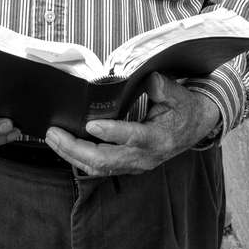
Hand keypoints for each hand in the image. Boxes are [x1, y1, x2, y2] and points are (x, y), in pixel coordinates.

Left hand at [44, 74, 218, 176]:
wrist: (195, 127)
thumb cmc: (183, 107)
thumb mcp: (177, 94)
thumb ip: (163, 87)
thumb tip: (148, 80)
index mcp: (158, 137)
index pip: (133, 138)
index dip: (112, 133)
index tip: (90, 125)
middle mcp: (145, 157)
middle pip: (107, 159)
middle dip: (77, 148)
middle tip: (54, 132)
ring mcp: (136, 164)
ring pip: (100, 167)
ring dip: (73, 155)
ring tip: (53, 138)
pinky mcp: (128, 165)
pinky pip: (101, 168)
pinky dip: (80, 159)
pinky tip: (64, 147)